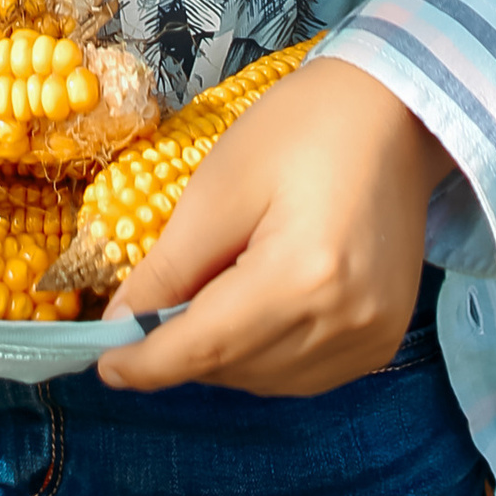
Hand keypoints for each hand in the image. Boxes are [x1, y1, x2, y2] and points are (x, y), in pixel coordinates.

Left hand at [96, 50, 451, 396]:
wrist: (391, 114)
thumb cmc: (301, 129)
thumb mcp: (219, 186)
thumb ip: (169, 267)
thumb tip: (120, 324)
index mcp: (303, 275)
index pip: (208, 346)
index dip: (148, 362)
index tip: (104, 365)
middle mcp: (345, 322)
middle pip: (236, 368)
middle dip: (181, 351)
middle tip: (146, 315)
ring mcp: (372, 338)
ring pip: (267, 381)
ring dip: (222, 357)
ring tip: (203, 300)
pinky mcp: (383, 341)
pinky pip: (304, 375)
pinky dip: (263, 357)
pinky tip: (248, 312)